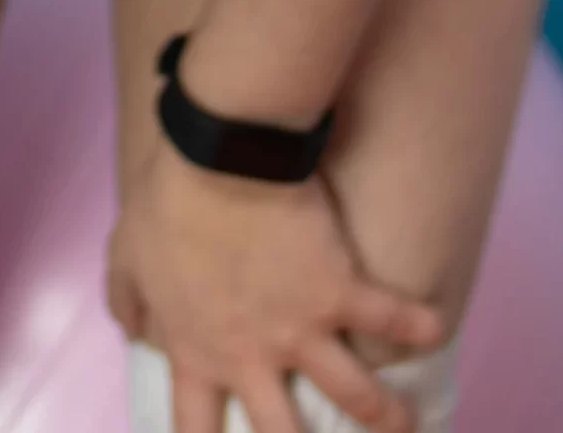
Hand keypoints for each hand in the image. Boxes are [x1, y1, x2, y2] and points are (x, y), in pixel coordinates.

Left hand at [105, 140, 444, 432]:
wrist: (219, 156)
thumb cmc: (167, 200)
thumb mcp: (127, 253)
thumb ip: (128, 299)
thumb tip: (133, 332)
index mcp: (197, 351)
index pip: (194, 428)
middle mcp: (252, 356)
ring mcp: (301, 329)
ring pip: (353, 395)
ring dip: (384, 416)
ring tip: (405, 426)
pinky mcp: (340, 290)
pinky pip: (389, 315)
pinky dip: (417, 323)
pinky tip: (435, 329)